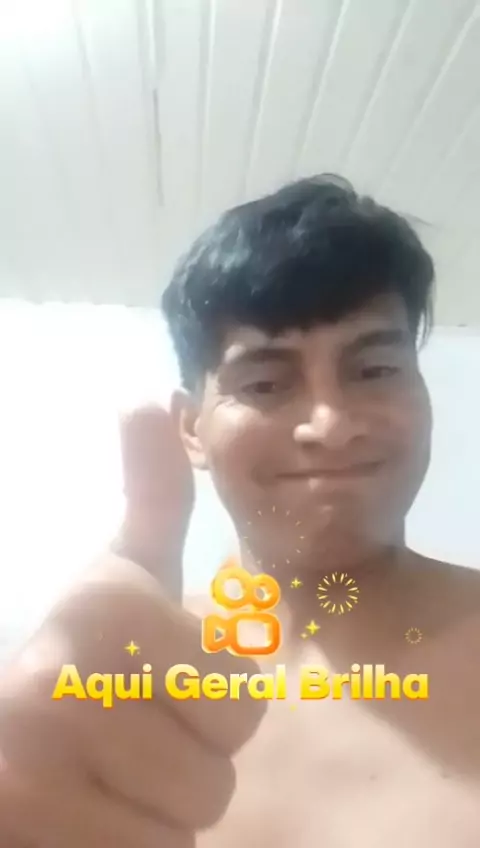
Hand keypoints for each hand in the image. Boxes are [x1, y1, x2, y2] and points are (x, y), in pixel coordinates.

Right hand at [0, 406, 263, 845]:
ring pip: (187, 824)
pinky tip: (87, 815)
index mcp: (105, 605)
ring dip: (159, 810)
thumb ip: (151, 495)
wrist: (4, 744)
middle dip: (189, 760)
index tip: (159, 680)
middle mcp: (62, 677)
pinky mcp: (30, 834)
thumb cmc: (79, 653)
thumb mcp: (120, 572)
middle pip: (219, 768)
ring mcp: (34, 768)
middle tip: (130, 734)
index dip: (215, 701)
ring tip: (108, 774)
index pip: (243, 697)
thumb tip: (153, 393)